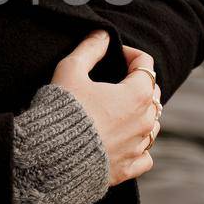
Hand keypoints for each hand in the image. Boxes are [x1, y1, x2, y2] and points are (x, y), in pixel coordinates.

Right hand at [49, 31, 161, 186]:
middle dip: (137, 83)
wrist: (51, 156)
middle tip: (116, 81)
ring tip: (119, 111)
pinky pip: (145, 156)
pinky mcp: (127, 168)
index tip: (116, 54)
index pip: (145, 64)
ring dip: (140, 115)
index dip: (131, 54)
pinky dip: (139, 147)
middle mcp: (144, 121)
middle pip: (152, 95)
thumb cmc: (62, 110)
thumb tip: (102, 34)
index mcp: (136, 94)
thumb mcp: (70, 70)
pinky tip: (124, 142)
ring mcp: (138, 147)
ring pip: (152, 126)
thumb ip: (90, 48)